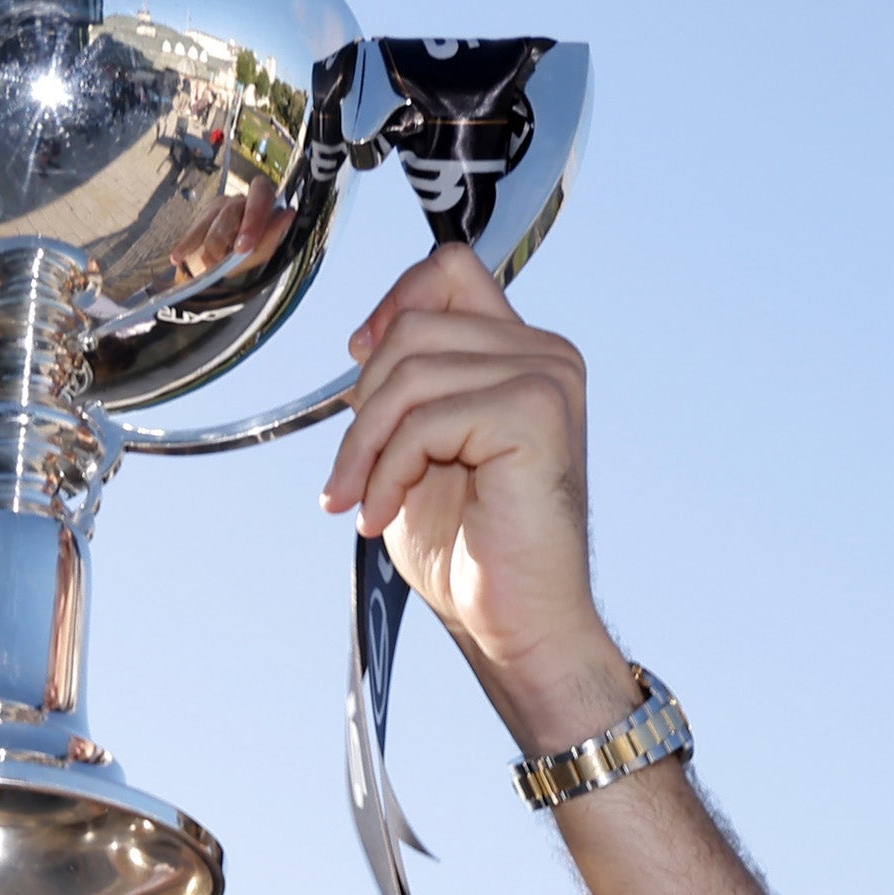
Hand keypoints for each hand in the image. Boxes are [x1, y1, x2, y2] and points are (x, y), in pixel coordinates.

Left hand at [316, 244, 630, 744]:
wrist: (515, 625)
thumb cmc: (471, 551)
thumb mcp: (421, 448)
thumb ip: (407, 386)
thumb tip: (365, 340)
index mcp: (523, 354)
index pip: (450, 269)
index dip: (394, 302)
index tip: (358, 361)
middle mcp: (545, 354)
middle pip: (414, 323)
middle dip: (362, 405)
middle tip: (346, 481)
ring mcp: (547, 378)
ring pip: (410, 371)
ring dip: (364, 447)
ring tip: (358, 504)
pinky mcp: (535, 413)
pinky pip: (425, 418)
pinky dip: (387, 471)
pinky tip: (381, 518)